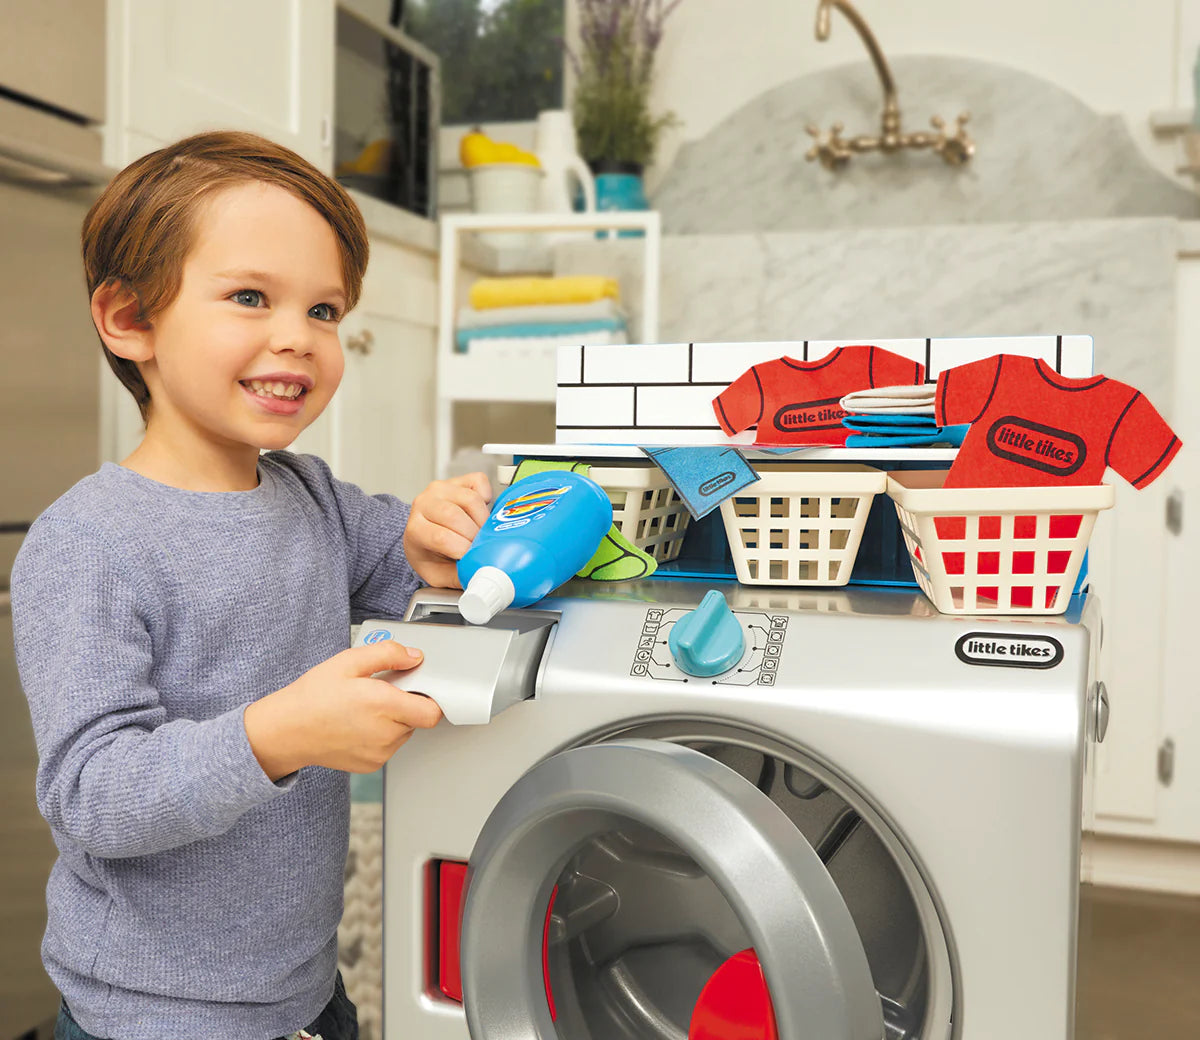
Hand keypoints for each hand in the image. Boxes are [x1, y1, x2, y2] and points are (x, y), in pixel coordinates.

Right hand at [244, 640, 442, 778]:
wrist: (286, 731)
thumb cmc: (312, 697)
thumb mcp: (348, 661)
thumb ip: (387, 654)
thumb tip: (413, 656)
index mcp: (384, 705)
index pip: (432, 712)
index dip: (431, 698)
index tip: (420, 687)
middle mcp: (385, 733)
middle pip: (418, 719)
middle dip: (407, 703)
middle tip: (381, 691)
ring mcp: (379, 753)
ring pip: (404, 732)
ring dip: (394, 720)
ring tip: (366, 708)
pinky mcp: (371, 765)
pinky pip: (389, 746)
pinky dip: (382, 734)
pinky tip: (359, 723)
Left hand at [404, 472, 492, 587]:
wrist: (425, 534)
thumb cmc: (432, 554)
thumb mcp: (438, 575)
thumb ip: (457, 577)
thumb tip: (479, 578)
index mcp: (415, 529)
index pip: (441, 537)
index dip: (463, 549)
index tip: (473, 557)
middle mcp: (425, 503)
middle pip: (455, 516)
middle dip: (475, 535)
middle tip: (482, 546)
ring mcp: (441, 488)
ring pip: (470, 499)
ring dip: (483, 519)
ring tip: (483, 533)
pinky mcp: (458, 480)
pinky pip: (479, 482)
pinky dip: (487, 496)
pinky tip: (481, 512)